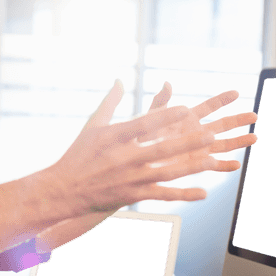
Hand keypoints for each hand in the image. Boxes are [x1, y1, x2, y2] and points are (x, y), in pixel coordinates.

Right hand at [45, 81, 256, 213]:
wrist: (63, 189)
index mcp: (114, 136)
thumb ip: (110, 102)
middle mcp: (123, 157)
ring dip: (190, 167)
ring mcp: (129, 178)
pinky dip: (183, 194)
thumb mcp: (92, 125)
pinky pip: (162, 195)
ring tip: (212, 161)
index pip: (144, 124)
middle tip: (210, 134)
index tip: (186, 108)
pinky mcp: (132, 195)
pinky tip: (202, 192)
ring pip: (166, 172)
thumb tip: (120, 79)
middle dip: (187, 142)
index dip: (166, 116)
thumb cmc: (78, 155)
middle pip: (160, 148)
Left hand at [142, 81, 257, 174]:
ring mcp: (199, 149)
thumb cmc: (142, 136)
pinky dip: (224, 166)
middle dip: (239, 120)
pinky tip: (236, 165)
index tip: (236, 92)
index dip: (222, 100)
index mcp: (189, 118)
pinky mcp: (196, 164)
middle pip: (223, 125)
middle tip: (255, 115)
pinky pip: (213, 166)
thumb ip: (161, 102)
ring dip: (239, 142)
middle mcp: (197, 132)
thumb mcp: (151, 117)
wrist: (137, 159)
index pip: (210, 106)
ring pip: (223, 145)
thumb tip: (167, 83)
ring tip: (254, 138)